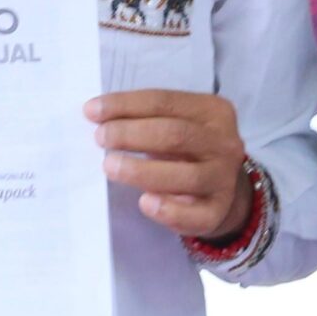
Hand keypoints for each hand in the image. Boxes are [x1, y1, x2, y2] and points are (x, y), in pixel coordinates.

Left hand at [86, 90, 250, 238]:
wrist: (220, 189)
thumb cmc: (185, 151)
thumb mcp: (175, 124)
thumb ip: (145, 119)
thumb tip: (97, 117)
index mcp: (212, 111)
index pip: (165, 101)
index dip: (126, 104)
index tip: (92, 111)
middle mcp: (224, 143)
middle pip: (176, 135)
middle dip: (132, 134)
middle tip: (100, 138)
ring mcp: (224, 179)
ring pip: (187, 175)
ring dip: (143, 171)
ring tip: (111, 167)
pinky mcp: (218, 211)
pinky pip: (194, 214)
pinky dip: (168, 210)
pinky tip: (144, 202)